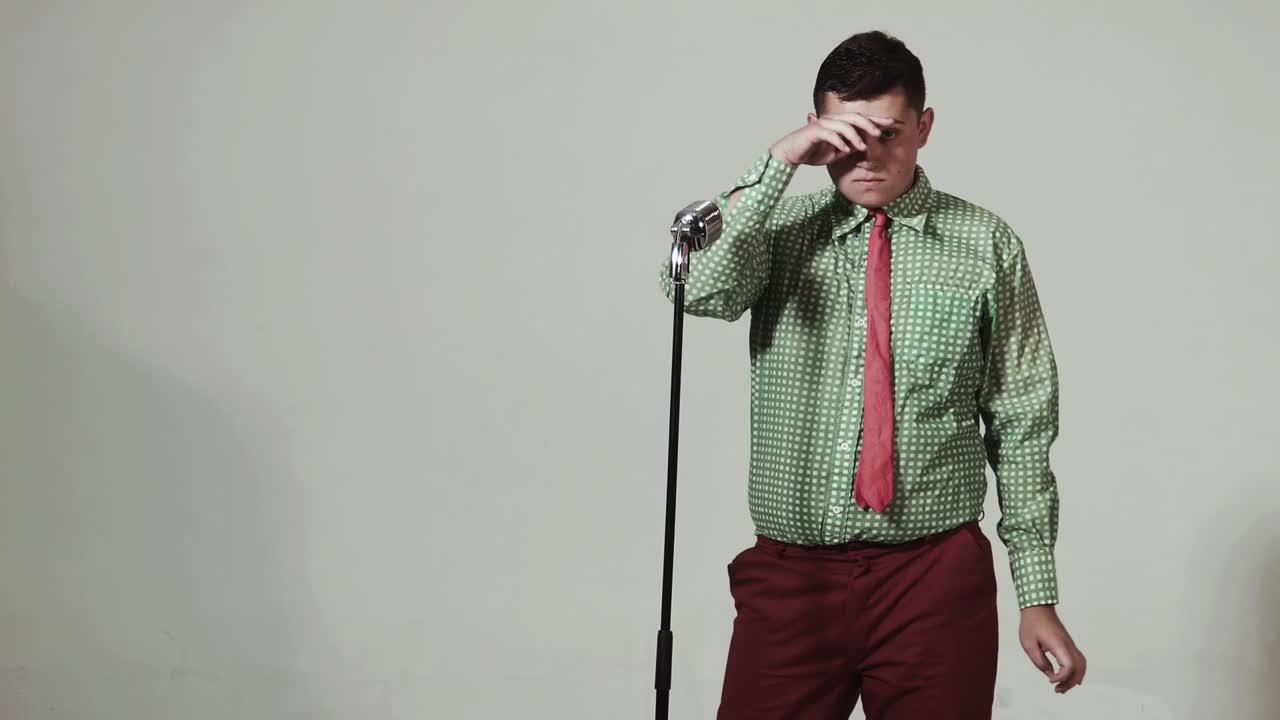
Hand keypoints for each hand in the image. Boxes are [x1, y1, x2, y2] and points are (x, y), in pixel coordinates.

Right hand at [769, 112, 896, 166]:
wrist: (790, 154)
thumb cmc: (812, 152)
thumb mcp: (836, 153)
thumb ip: (850, 148)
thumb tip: (864, 148)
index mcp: (841, 124)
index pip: (863, 121)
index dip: (880, 122)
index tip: (895, 126)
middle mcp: (833, 120)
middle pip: (856, 118)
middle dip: (870, 124)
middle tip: (882, 133)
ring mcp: (823, 124)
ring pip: (843, 125)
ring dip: (855, 135)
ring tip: (863, 146)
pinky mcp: (814, 131)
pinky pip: (829, 134)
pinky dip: (839, 141)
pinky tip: (846, 150)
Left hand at [1019, 604, 1086, 693]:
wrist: (1038, 607)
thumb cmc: (1031, 624)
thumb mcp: (1028, 644)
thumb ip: (1039, 661)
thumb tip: (1050, 675)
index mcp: (1059, 644)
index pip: (1069, 666)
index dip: (1062, 677)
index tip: (1050, 680)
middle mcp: (1068, 645)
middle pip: (1079, 668)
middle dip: (1070, 682)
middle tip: (1057, 690)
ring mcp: (1070, 644)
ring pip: (1082, 664)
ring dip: (1075, 678)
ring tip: (1063, 688)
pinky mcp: (1069, 643)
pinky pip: (1079, 660)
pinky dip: (1077, 671)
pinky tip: (1069, 678)